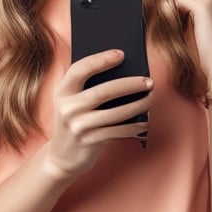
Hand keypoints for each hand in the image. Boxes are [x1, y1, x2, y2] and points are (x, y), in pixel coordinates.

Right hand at [46, 50, 151, 178]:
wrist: (61, 157)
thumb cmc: (74, 121)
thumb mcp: (72, 102)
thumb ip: (88, 88)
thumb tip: (126, 75)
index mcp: (62, 91)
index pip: (80, 69)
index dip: (100, 60)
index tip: (121, 54)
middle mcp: (67, 108)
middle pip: (104, 91)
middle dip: (130, 84)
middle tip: (149, 81)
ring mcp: (78, 126)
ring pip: (115, 113)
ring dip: (138, 105)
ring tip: (150, 98)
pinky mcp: (89, 141)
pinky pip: (117, 131)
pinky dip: (134, 126)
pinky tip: (144, 122)